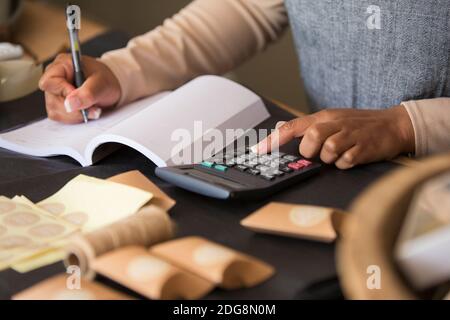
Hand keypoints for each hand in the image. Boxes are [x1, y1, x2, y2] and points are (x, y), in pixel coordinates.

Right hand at [39, 54, 120, 123]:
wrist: (110, 87)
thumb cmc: (105, 79)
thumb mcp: (101, 84)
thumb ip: (87, 93)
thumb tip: (69, 105)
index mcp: (62, 66)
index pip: (49, 82)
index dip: (63, 93)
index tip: (80, 96)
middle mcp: (54, 79)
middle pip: (52, 101)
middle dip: (74, 109)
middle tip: (93, 107)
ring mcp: (55, 93)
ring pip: (55, 112)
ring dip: (76, 115)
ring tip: (92, 109)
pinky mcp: (59, 105)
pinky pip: (61, 117)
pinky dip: (75, 118)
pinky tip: (86, 112)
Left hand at [255, 106, 414, 168]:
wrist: (393, 125)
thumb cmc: (358, 125)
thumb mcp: (333, 119)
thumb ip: (309, 126)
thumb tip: (283, 128)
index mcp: (324, 117)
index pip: (294, 126)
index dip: (274, 139)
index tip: (259, 151)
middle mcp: (335, 123)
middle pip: (311, 138)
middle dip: (311, 151)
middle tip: (320, 153)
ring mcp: (350, 135)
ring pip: (328, 150)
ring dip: (330, 158)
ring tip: (339, 154)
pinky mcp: (364, 148)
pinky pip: (345, 162)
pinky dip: (345, 164)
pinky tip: (351, 157)